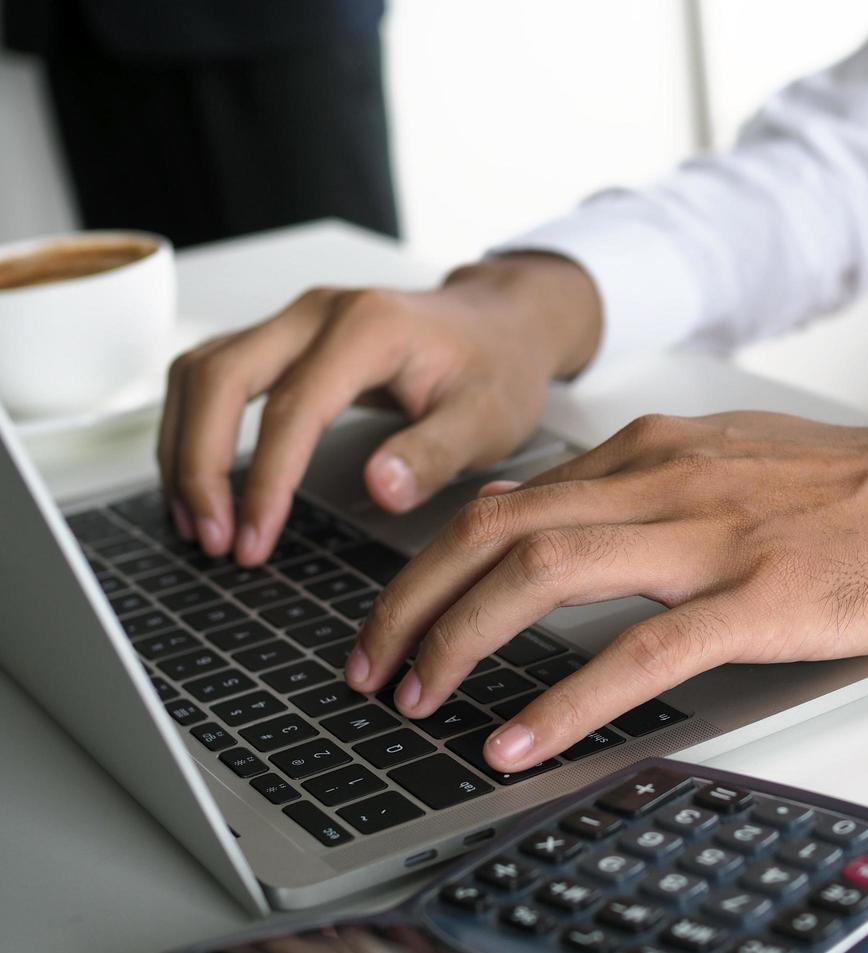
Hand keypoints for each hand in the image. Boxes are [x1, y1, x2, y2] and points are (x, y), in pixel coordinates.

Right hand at [156, 254, 601, 564]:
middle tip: (211, 540)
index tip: (253, 542)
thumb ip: (436, 453)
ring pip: (200, 372)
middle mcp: (318, 313)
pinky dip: (193, 430)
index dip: (264, 481)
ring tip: (196, 524)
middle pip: (218, 378)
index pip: (292, 409)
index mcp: (369, 328)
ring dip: (184, 448)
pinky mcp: (283, 338)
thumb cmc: (496, 370)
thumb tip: (381, 488)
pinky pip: (212, 376)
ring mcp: (294, 320)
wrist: (500, 325)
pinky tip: (202, 486)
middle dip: (200, 465)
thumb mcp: (488, 420)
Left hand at [346, 410, 867, 770]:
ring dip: (460, 641)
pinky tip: (517, 739)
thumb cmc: (861, 487)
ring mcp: (709, 535)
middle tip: (371, 666)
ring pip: (542, 575)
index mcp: (653, 448)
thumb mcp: (733, 460)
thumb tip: (551, 522)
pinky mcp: (759, 597)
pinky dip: (561, 700)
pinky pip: (636, 653)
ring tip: (416, 699)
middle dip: (412, 602)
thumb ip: (641, 487)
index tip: (397, 615)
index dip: (432, 562)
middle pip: (496, 531)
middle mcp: (663, 478)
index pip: (506, 499)